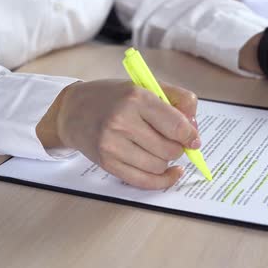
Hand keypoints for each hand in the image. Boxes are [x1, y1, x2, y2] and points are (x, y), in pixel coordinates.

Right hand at [36, 79, 199, 188]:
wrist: (73, 111)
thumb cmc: (112, 97)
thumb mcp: (144, 86)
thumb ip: (176, 100)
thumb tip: (194, 128)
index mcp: (136, 98)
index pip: (176, 126)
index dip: (191, 135)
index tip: (194, 138)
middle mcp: (123, 121)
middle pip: (170, 149)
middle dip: (179, 148)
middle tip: (175, 141)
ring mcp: (113, 145)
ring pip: (159, 166)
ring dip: (167, 161)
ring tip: (161, 149)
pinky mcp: (108, 163)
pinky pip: (144, 181)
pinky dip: (163, 180)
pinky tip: (170, 173)